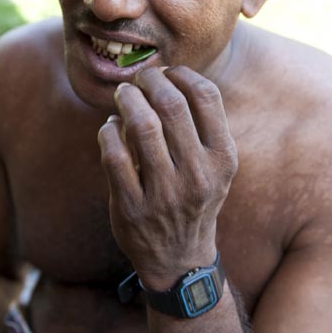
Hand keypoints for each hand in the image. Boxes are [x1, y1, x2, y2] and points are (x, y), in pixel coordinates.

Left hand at [98, 66, 237, 288]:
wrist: (180, 259)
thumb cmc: (195, 198)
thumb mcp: (214, 167)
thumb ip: (199, 126)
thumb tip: (164, 78)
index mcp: (222, 159)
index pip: (206, 97)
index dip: (182, 75)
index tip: (167, 73)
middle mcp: (197, 176)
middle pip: (171, 106)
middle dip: (149, 82)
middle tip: (138, 80)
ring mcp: (164, 194)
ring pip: (141, 126)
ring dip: (128, 101)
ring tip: (124, 95)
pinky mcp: (132, 208)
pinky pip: (114, 154)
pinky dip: (108, 131)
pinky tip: (111, 127)